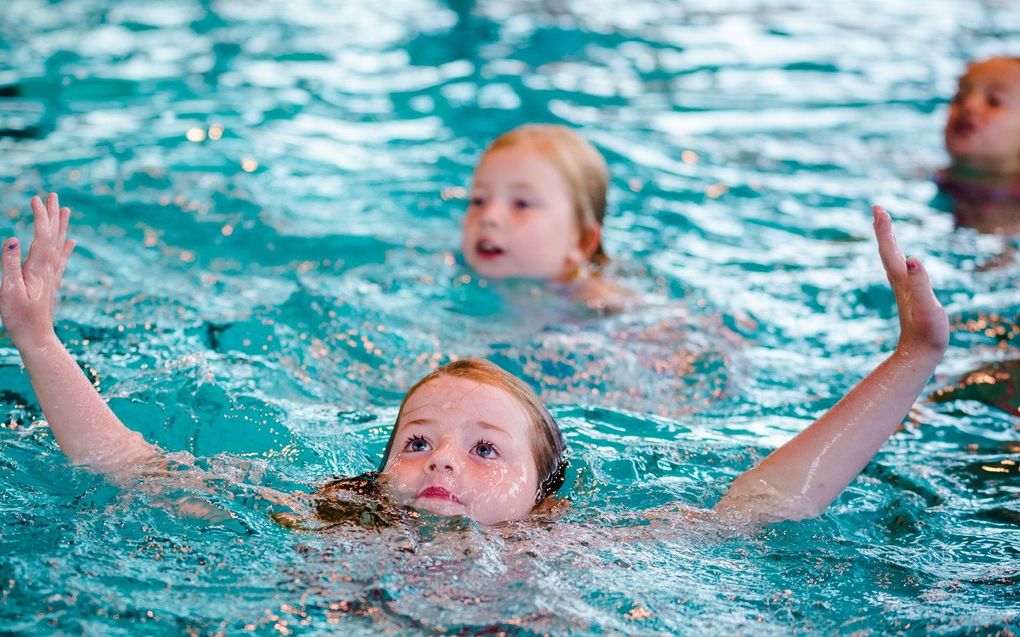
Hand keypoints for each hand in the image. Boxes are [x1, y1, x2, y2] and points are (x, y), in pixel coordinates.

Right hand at [0, 193, 75, 346]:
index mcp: (38, 268)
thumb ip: (9, 264)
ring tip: (66, 210)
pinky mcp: (52, 283)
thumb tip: (12, 239)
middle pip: (53, 236)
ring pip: (59, 244)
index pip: (41, 235)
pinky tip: (72, 242)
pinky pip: (61, 259)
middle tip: (54, 194)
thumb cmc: (19, 317)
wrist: (36, 338)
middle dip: (53, 214)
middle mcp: (49, 268)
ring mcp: (52, 276)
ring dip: (61, 226)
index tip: (37, 198)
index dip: (40, 216)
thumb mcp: (8, 290)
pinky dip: (66, 247)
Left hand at [872, 205, 948, 357]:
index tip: (878, 208)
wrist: (920, 354)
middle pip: (887, 250)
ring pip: (892, 259)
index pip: (889, 249)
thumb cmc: (927, 331)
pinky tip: (902, 258)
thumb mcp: (927, 306)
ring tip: (885, 224)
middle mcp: (899, 282)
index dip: (884, 229)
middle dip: (883, 228)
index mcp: (901, 280)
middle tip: (878, 208)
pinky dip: (898, 256)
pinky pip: (900, 269)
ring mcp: (903, 289)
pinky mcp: (910, 295)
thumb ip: (919, 283)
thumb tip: (911, 260)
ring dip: (888, 240)